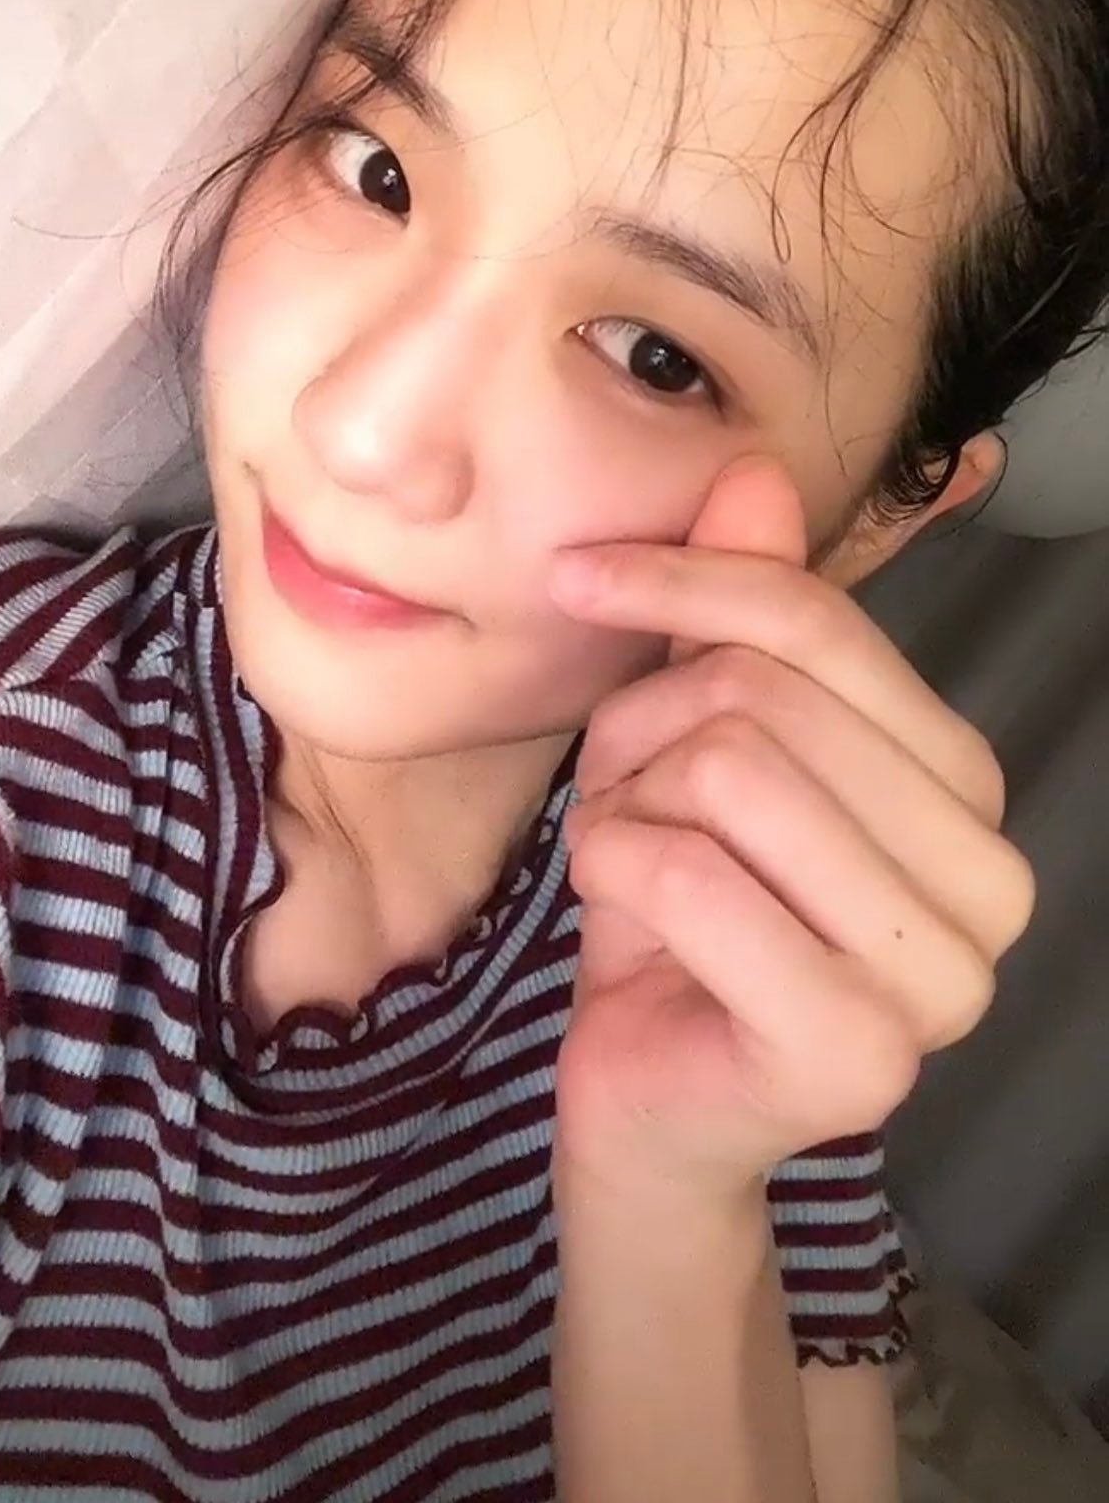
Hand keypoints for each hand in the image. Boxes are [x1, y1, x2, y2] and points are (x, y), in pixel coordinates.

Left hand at [548, 455, 1034, 1201]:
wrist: (650, 1105)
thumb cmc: (679, 915)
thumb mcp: (697, 738)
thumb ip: (737, 611)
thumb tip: (750, 468)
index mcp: (968, 786)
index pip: (820, 623)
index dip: (684, 579)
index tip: (580, 577)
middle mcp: (992, 882)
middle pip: (765, 696)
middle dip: (642, 728)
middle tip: (621, 795)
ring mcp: (942, 982)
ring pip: (729, 771)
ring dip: (627, 804)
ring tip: (628, 857)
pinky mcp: (860, 1056)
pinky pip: (690, 877)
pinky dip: (613, 871)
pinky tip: (620, 915)